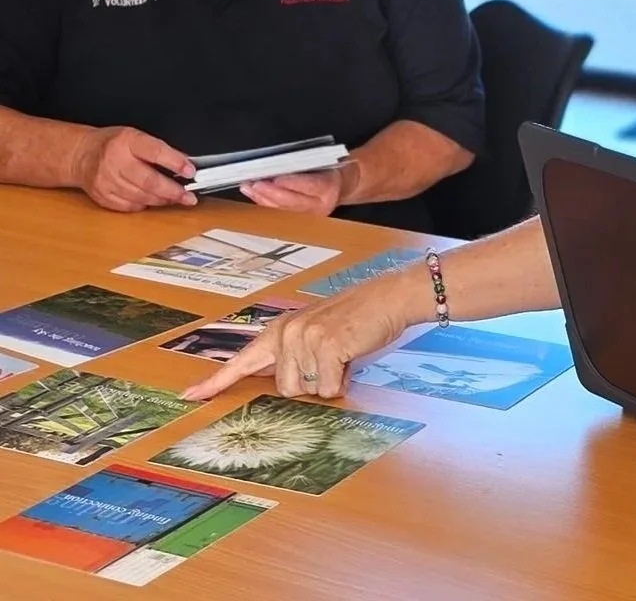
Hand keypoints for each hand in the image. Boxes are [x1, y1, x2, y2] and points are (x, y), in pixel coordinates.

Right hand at [72, 126, 195, 212]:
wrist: (82, 154)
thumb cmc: (113, 144)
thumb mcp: (136, 137)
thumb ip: (160, 149)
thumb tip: (185, 163)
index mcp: (127, 141)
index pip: (156, 152)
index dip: (175, 163)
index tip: (190, 171)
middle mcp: (115, 161)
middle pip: (149, 181)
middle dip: (173, 191)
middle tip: (189, 197)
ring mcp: (106, 181)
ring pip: (141, 196)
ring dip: (162, 200)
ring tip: (176, 199)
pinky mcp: (102, 196)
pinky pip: (129, 206)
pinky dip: (145, 205)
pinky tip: (153, 201)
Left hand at [180, 273, 411, 401]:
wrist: (387, 297)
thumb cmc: (356, 318)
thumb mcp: (316, 331)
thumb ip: (293, 353)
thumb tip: (283, 383)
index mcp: (280, 330)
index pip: (242, 360)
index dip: (215, 382)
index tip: (189, 396)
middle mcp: (287, 332)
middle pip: (286, 389)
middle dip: (312, 382)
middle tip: (332, 358)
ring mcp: (305, 338)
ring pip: (308, 390)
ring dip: (330, 381)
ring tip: (343, 353)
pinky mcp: (326, 346)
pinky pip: (329, 388)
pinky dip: (344, 379)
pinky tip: (352, 355)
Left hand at [239, 166, 346, 215]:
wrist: (344, 185)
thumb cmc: (332, 169)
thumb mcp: (325, 161)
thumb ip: (305, 163)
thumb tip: (279, 163)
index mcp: (329, 188)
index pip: (308, 186)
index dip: (290, 183)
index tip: (273, 178)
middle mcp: (320, 205)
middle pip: (291, 201)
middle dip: (270, 193)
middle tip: (254, 184)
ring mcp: (310, 216)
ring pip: (283, 209)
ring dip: (263, 198)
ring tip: (249, 188)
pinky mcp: (301, 220)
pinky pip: (281, 212)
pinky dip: (266, 203)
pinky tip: (256, 196)